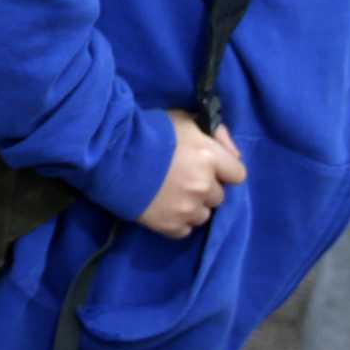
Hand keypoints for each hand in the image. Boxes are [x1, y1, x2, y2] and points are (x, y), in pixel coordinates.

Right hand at [136, 111, 246, 239]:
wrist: (111, 155)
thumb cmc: (148, 131)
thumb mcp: (183, 119)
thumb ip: (215, 134)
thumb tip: (233, 154)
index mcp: (209, 157)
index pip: (238, 174)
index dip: (225, 171)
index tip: (211, 168)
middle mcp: (203, 186)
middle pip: (218, 196)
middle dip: (205, 188)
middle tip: (184, 179)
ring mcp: (187, 209)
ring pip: (204, 215)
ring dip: (193, 206)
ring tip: (173, 195)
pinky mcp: (170, 226)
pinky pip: (185, 229)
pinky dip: (178, 221)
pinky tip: (164, 208)